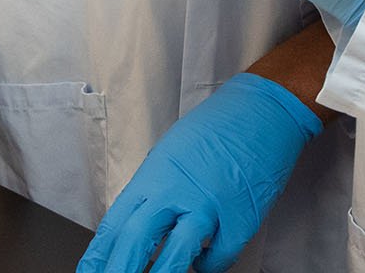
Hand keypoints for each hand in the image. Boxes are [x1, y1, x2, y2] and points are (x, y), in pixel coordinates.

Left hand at [77, 73, 320, 272]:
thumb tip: (138, 225)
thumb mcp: (173, 152)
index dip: (98, 257)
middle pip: (135, 241)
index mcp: (155, 174)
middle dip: (119, 271)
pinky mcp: (242, 216)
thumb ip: (155, 190)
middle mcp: (178, 190)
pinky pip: (220, 256)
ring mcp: (210, 204)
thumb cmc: (221, 126)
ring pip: (176, 254)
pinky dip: (210, 266)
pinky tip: (204, 263)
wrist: (266, 108)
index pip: (114, 225)